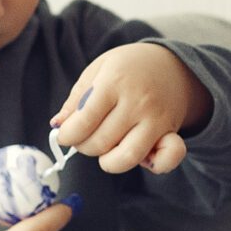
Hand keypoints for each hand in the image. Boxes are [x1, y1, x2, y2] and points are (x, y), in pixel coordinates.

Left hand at [50, 42, 209, 175]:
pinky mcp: (171, 131)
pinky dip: (153, 166)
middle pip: (100, 142)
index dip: (68, 135)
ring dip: (108, 161)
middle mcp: (137, 101)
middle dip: (84, 146)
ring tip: (105, 149)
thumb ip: (77, 97)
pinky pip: (167, 159)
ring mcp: (156, 118)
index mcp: (115, 81)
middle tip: (84, 137)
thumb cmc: (129, 68)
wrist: (172, 65)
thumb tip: (58, 124)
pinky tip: (141, 157)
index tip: (65, 135)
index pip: (84, 121)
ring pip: (126, 157)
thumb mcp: (99, 69)